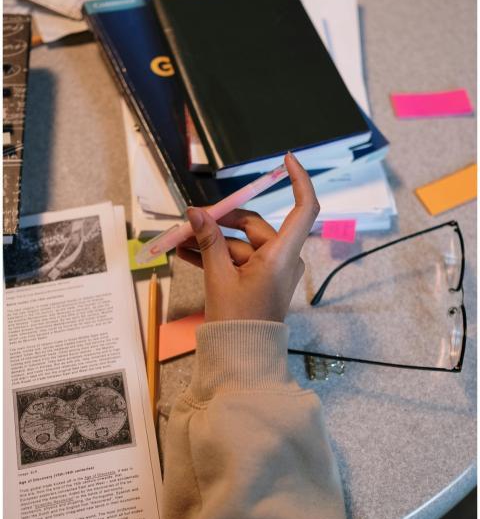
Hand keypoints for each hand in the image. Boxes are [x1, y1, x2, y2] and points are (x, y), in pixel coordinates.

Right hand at [177, 152, 319, 321]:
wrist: (242, 358)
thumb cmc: (238, 321)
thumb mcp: (218, 278)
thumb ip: (207, 241)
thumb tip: (195, 212)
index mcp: (282, 255)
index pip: (304, 208)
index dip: (299, 181)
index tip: (287, 160)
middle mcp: (283, 259)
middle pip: (254, 224)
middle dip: (220, 221)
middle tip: (190, 219)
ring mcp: (272, 269)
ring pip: (240, 243)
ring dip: (211, 241)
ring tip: (178, 242)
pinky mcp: (261, 279)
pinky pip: (238, 258)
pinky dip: (216, 256)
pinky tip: (187, 253)